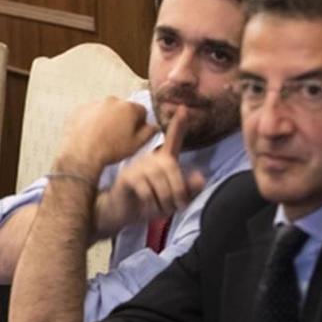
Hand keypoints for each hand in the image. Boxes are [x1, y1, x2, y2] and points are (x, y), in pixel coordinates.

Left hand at [54, 97, 158, 181]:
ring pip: (107, 110)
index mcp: (128, 107)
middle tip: (118, 136)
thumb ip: (149, 133)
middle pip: (123, 108)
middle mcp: (112, 100)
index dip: (140, 123)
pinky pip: (91, 112)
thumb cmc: (112, 150)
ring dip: (108, 118)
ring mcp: (95, 103)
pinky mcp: (80, 109)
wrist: (82, 153)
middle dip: (123, 119)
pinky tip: (91, 134)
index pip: (141, 111)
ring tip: (103, 136)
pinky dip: (93, 120)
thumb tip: (155, 127)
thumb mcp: (135, 144)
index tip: (134, 134)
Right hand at [95, 107, 204, 235]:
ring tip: (161, 208)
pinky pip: (146, 190)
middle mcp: (150, 159)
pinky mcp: (128, 177)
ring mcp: (138, 166)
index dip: (179, 124)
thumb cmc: (148, 203)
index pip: (173, 139)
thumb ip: (189, 190)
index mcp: (162, 161)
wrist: (120, 213)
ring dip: (165, 200)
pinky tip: (146, 207)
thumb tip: (201, 177)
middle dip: (178, 190)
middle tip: (177, 206)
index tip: (183, 108)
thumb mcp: (173, 200)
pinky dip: (151, 203)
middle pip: (171, 166)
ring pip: (160, 180)